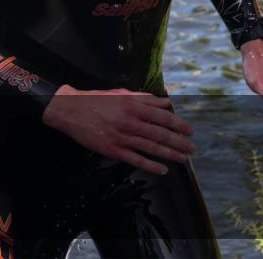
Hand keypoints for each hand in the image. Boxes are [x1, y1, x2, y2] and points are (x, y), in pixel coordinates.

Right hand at [42, 85, 195, 174]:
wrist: (70, 110)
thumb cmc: (96, 100)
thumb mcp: (121, 94)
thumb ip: (144, 98)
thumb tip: (166, 102)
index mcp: (133, 106)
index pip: (162, 116)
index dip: (178, 124)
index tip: (190, 130)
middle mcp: (130, 122)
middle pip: (160, 134)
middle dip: (179, 142)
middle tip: (192, 148)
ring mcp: (122, 137)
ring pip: (151, 147)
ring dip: (170, 154)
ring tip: (183, 159)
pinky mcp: (113, 150)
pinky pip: (136, 159)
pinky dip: (151, 165)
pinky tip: (163, 169)